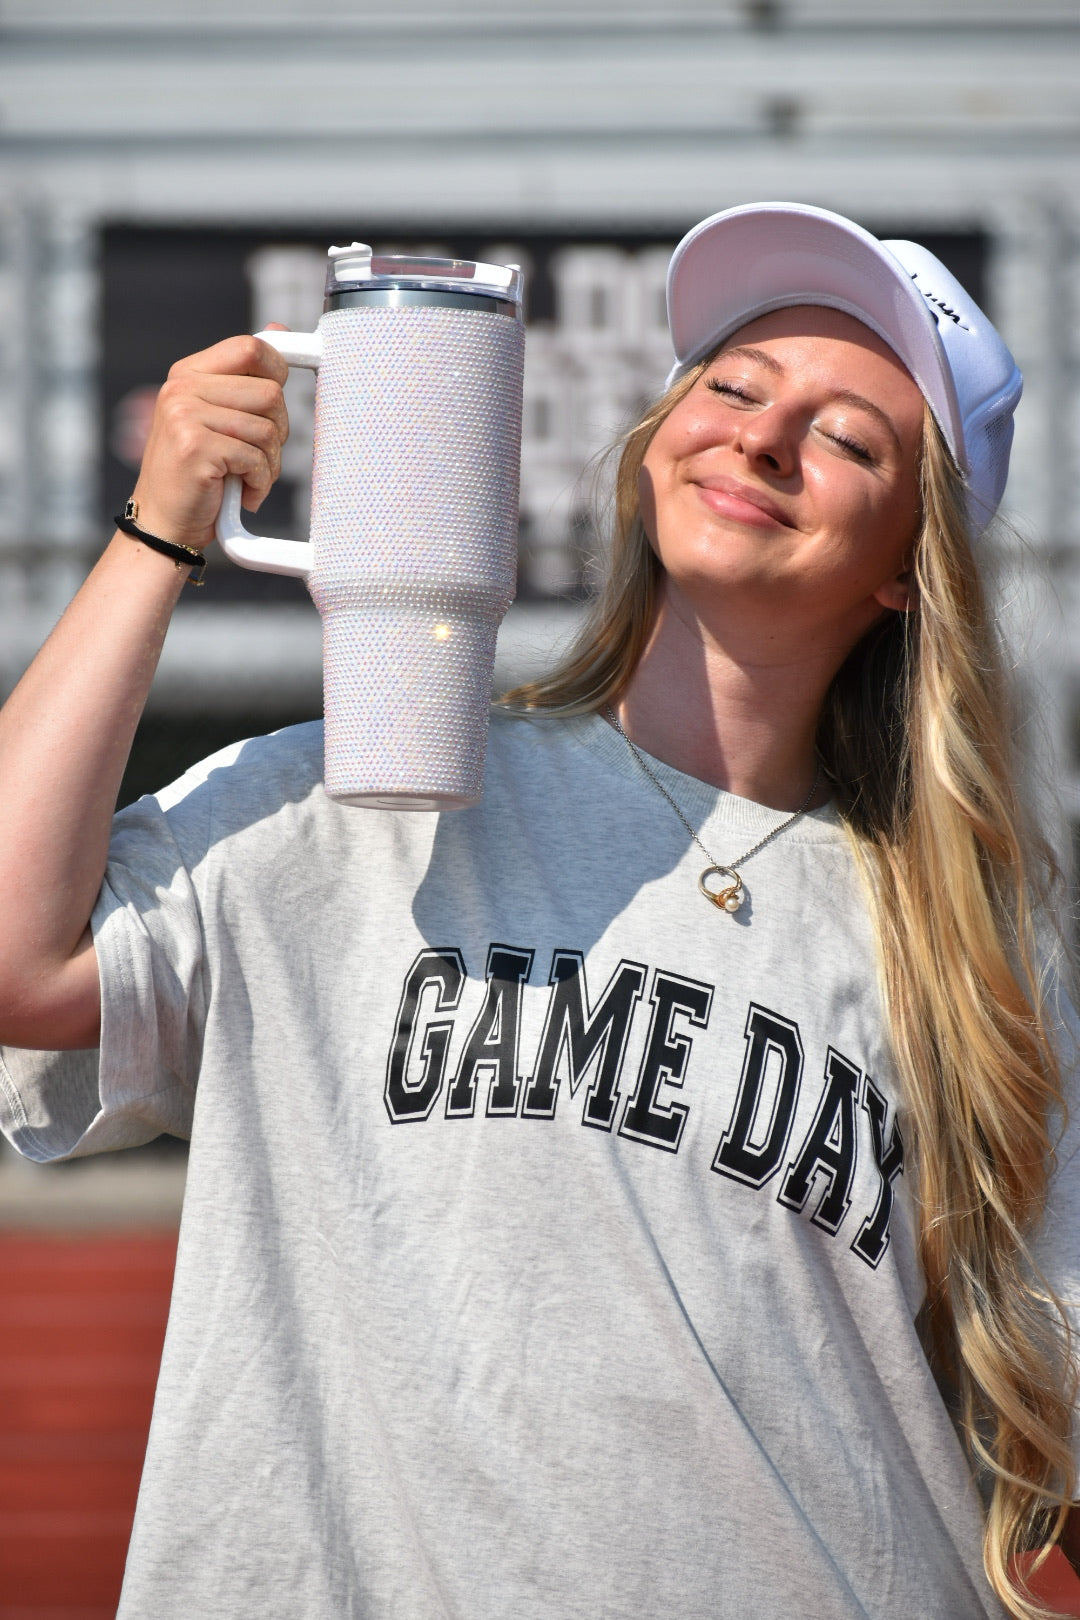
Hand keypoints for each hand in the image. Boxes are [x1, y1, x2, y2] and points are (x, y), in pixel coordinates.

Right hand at [128, 327, 291, 551]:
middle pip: (269, 393)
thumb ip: (243, 378)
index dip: (278, 369)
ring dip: (270, 464)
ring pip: (268, 429)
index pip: (249, 348)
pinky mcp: (195, 447)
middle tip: (260, 457)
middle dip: (278, 432)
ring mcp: (185, 416)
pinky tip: (242, 493)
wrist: (163, 523)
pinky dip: (259, 483)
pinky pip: (256, 459)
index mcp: (188, 374)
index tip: (279, 399)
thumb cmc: (197, 474)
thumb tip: (279, 329)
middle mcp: (182, 388)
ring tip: (248, 479)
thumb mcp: (218, 418)